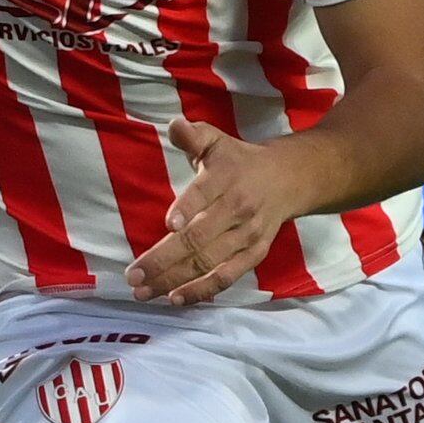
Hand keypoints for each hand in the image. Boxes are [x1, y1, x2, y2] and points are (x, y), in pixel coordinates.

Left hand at [128, 119, 304, 303]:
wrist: (290, 180)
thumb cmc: (240, 161)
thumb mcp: (218, 141)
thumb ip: (193, 134)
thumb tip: (175, 124)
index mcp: (226, 177)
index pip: (206, 193)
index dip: (189, 208)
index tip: (169, 223)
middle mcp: (238, 209)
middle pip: (200, 238)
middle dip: (165, 259)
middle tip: (133, 275)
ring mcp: (247, 236)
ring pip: (209, 262)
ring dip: (175, 280)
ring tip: (143, 291)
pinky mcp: (254, 254)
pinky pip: (227, 277)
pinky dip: (203, 290)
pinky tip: (175, 299)